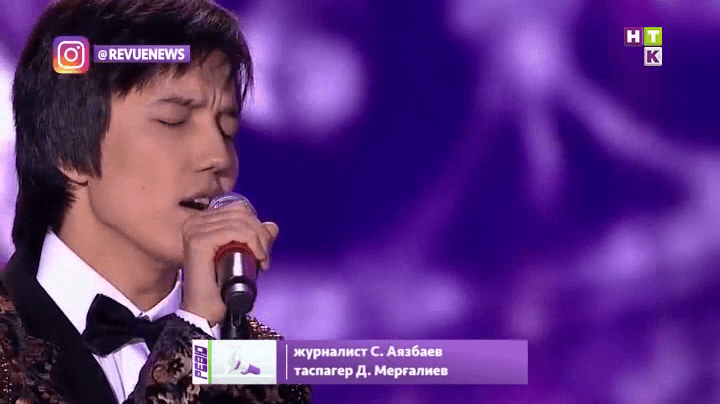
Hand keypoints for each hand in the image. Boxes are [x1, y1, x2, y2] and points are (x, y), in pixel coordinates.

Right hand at [180, 201, 278, 325]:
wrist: (207, 312)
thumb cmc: (222, 288)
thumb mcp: (244, 257)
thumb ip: (257, 239)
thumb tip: (272, 225)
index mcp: (201, 221)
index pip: (238, 209)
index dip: (258, 227)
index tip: (263, 250)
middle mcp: (194, 222)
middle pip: (241, 213)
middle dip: (261, 234)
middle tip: (264, 257)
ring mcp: (194, 230)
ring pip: (241, 221)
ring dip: (260, 241)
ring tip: (261, 261)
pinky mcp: (199, 241)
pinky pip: (236, 231)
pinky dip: (253, 243)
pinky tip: (257, 258)